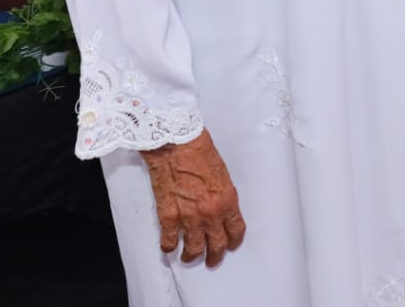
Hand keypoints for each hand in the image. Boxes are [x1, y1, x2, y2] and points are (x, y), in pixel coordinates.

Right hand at [140, 129, 246, 267]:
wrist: (176, 144)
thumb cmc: (199, 152)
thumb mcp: (222, 174)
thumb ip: (222, 195)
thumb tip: (220, 208)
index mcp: (227, 200)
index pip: (236, 230)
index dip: (233, 241)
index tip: (230, 245)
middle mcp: (210, 213)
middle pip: (216, 245)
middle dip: (215, 256)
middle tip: (212, 260)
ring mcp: (188, 217)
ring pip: (193, 249)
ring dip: (192, 256)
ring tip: (189, 257)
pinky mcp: (168, 216)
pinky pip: (169, 241)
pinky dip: (169, 246)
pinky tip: (169, 246)